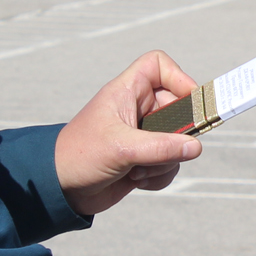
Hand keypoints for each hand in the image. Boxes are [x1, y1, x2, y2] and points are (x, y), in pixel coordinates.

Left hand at [53, 49, 201, 214]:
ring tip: (139, 170)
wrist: (60, 190)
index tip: (190, 99)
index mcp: (126, 93)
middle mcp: (136, 109)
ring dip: (165, 160)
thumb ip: (161, 147)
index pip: (158, 66)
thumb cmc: (80, 157)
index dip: (178, 76)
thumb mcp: (122, 149)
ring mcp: (141, 134)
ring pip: (176, 140)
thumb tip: (195, 147)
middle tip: (172, 148)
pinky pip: (169, 161)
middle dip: (176, 134)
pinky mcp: (143, 158)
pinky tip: (136, 180)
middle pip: (177, 108)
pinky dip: (159, 175)